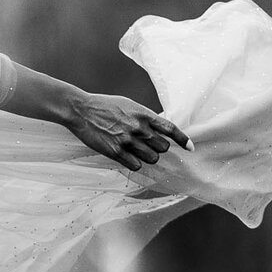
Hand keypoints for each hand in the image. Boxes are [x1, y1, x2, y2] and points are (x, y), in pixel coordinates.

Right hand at [61, 91, 190, 171]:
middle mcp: (139, 128)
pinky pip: (136, 166)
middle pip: (163, 148)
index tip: (190, 148)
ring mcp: (127, 141)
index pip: (171, 129)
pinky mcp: (115, 152)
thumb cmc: (104, 105)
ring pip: (152, 159)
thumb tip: (159, 129)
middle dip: (159, 148)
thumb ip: (145, 117)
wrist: (81, 110)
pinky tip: (128, 158)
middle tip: (148, 146)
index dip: (183, 140)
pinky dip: (135, 164)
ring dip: (148, 157)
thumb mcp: (129, 105)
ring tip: (137, 152)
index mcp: (144, 114)